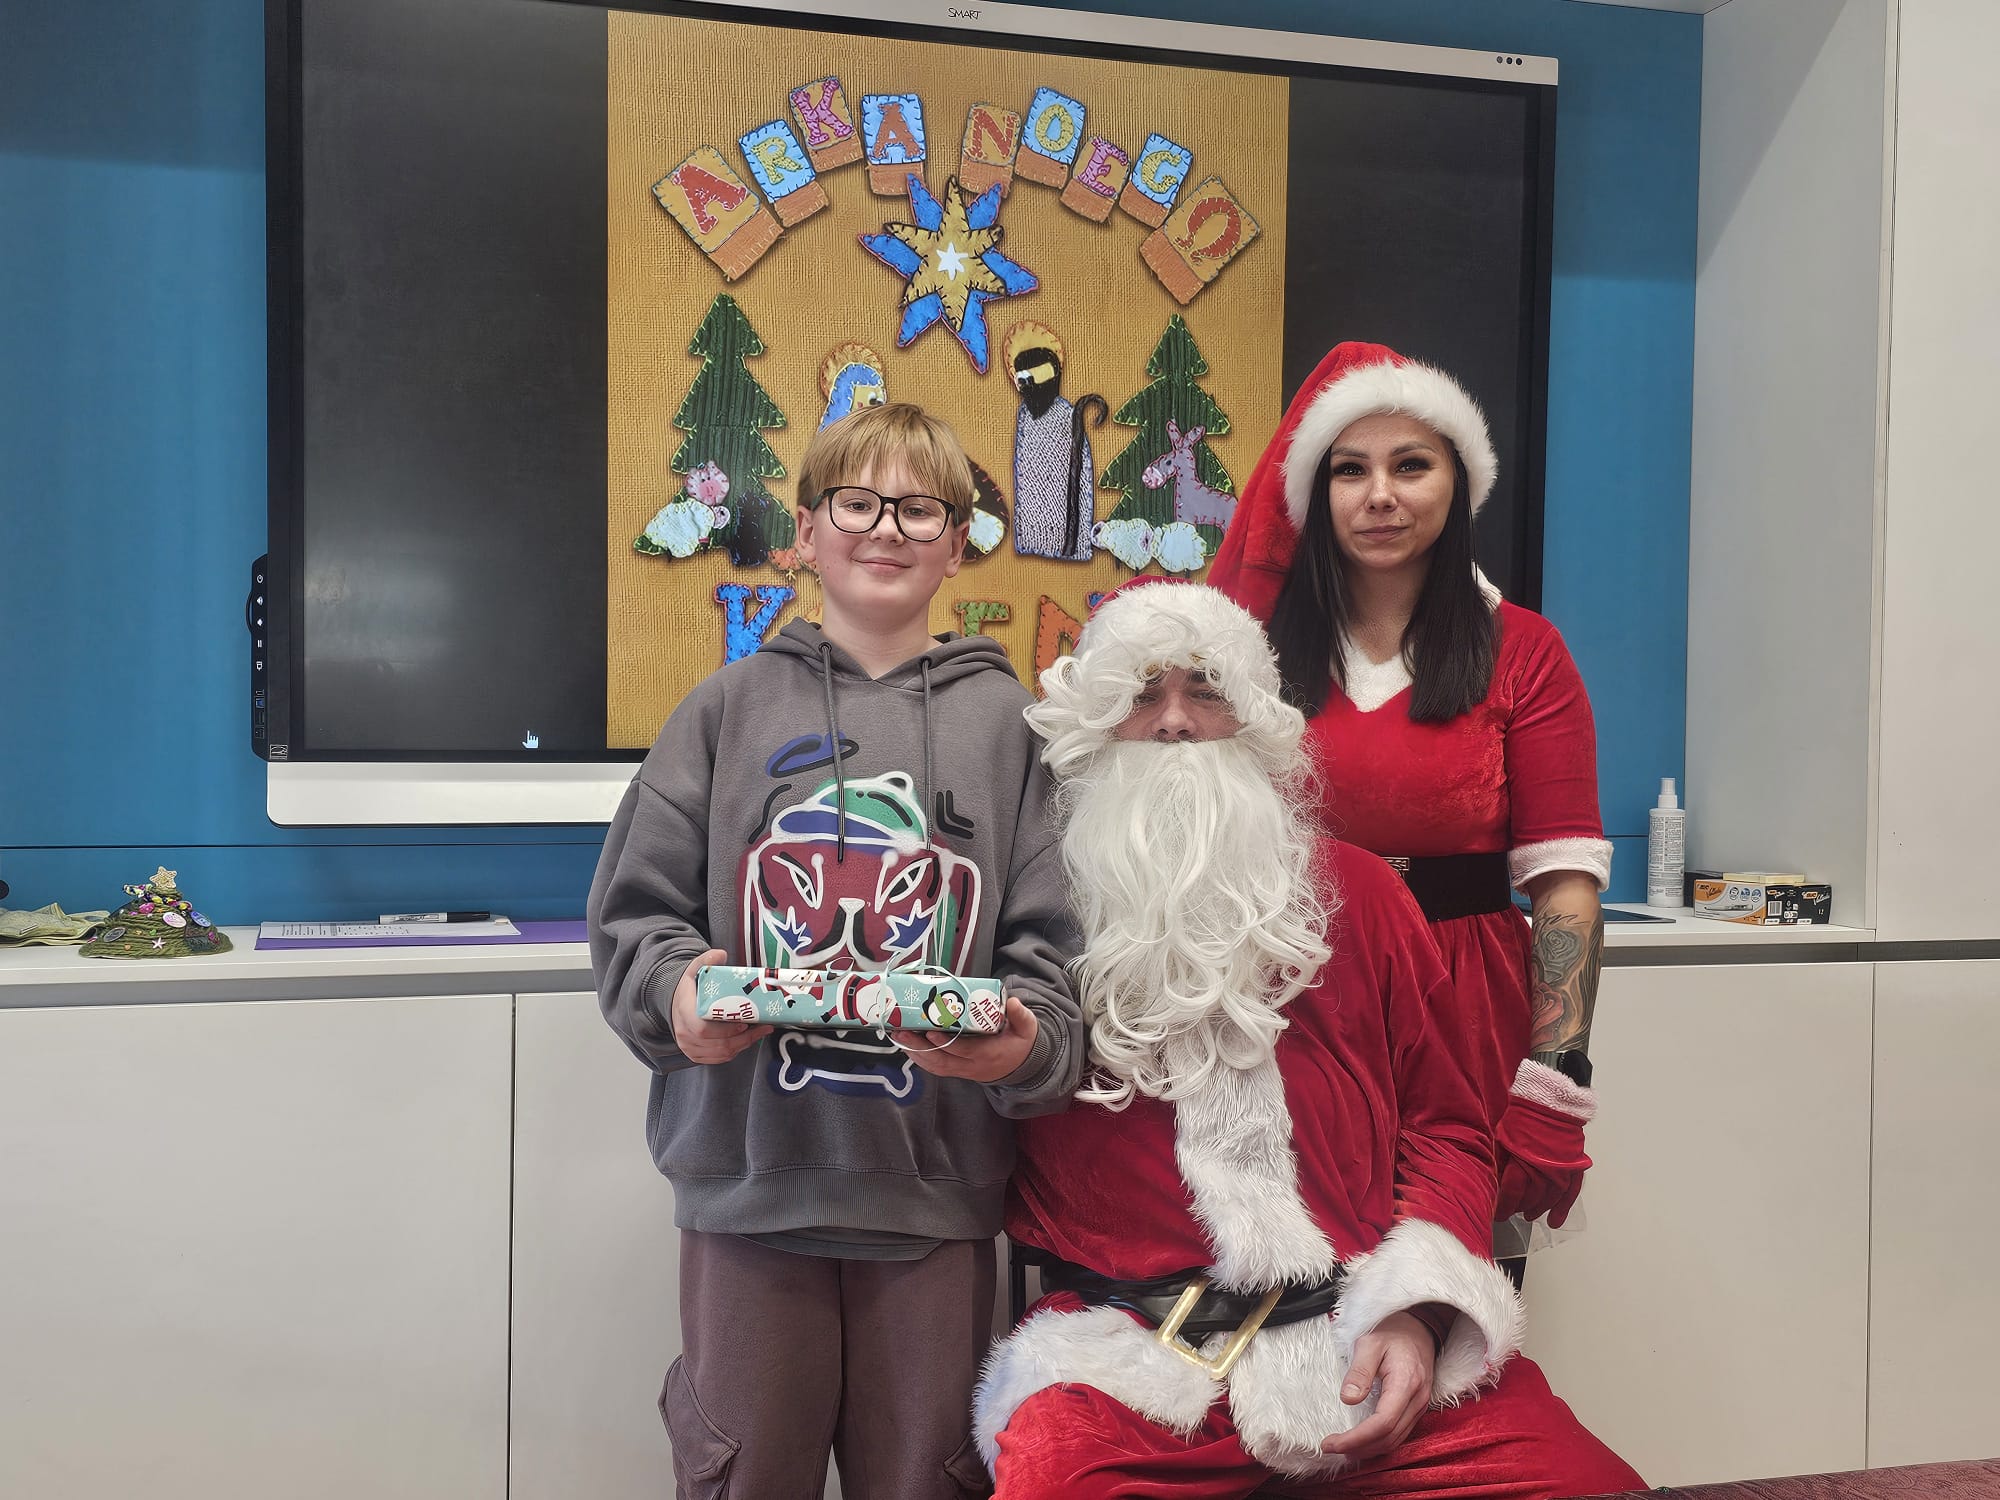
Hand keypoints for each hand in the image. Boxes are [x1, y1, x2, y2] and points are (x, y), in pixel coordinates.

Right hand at [670, 949, 772, 1064]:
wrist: (675, 1002)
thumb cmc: (688, 988)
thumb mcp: (694, 970)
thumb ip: (706, 960)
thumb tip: (721, 954)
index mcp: (684, 1013)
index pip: (702, 1029)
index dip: (724, 1030)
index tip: (743, 1024)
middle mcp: (684, 1033)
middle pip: (717, 1044)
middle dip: (744, 1038)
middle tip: (762, 1027)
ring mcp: (689, 1046)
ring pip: (720, 1053)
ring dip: (744, 1045)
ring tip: (760, 1032)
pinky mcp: (696, 1054)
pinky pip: (718, 1058)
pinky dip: (735, 1051)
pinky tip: (747, 1040)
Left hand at [890, 994, 1037, 1082]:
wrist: (1021, 1065)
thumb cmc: (1020, 1043)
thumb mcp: (1027, 1029)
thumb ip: (1021, 1015)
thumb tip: (1011, 1002)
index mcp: (989, 1055)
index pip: (964, 1051)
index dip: (947, 1043)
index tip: (931, 1032)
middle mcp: (972, 1066)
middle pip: (942, 1061)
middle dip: (920, 1048)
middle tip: (903, 1032)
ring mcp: (963, 1070)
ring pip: (935, 1066)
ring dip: (915, 1052)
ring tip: (899, 1036)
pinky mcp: (957, 1070)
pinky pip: (935, 1067)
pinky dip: (920, 1058)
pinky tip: (907, 1045)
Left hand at [1320, 1310, 1434, 1460]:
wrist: (1418, 1326)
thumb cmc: (1392, 1331)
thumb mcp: (1370, 1343)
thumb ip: (1359, 1371)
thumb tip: (1348, 1399)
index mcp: (1406, 1384)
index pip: (1382, 1424)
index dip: (1356, 1439)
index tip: (1331, 1443)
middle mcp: (1417, 1400)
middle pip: (1389, 1438)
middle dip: (1359, 1448)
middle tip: (1330, 1447)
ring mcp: (1420, 1405)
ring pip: (1396, 1440)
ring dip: (1369, 1450)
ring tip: (1343, 1449)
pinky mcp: (1417, 1407)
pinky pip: (1400, 1433)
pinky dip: (1380, 1442)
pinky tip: (1363, 1442)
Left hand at [1495, 1094, 1590, 1226]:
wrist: (1549, 1103)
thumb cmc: (1524, 1119)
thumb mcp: (1504, 1139)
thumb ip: (1501, 1163)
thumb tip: (1496, 1185)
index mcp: (1524, 1160)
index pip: (1513, 1192)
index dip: (1505, 1206)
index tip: (1498, 1214)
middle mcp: (1545, 1168)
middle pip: (1533, 1197)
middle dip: (1521, 1207)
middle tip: (1513, 1211)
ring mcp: (1562, 1168)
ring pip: (1551, 1198)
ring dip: (1540, 1209)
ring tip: (1529, 1215)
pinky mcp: (1574, 1166)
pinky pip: (1571, 1192)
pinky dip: (1563, 1208)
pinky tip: (1555, 1221)